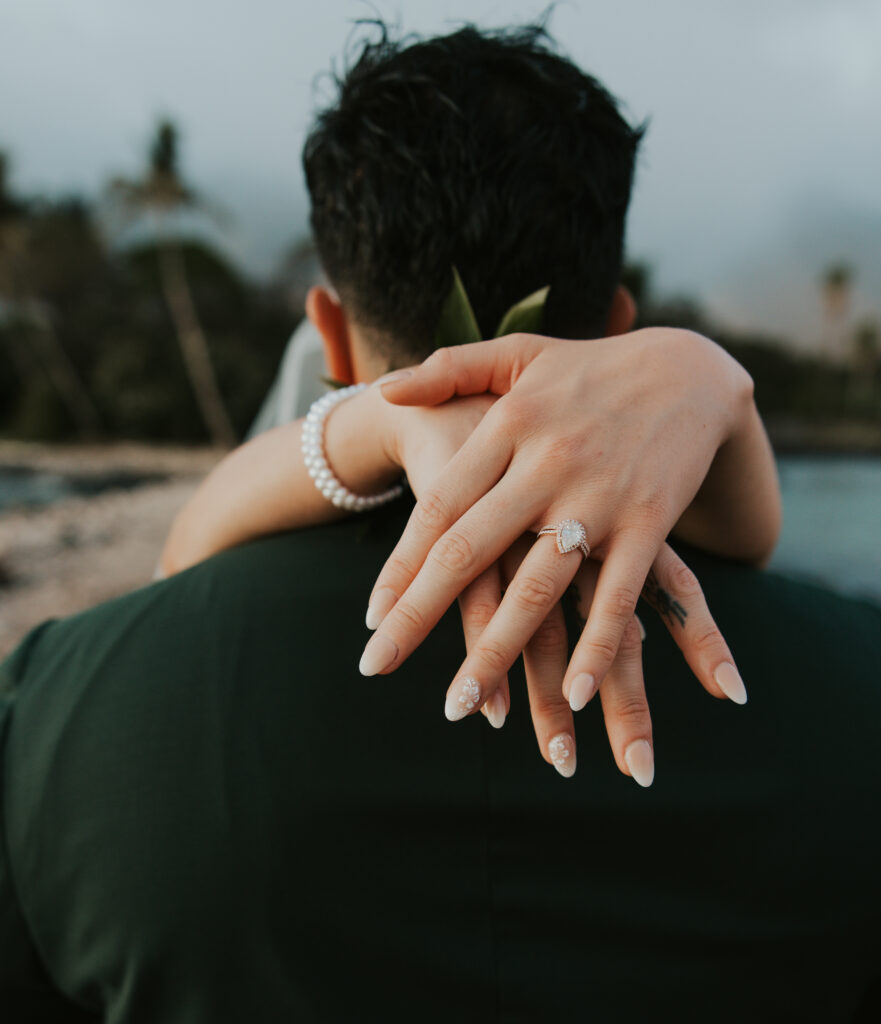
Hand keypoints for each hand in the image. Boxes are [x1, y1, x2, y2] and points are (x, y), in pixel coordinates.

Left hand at [359, 330, 752, 775]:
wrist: (693, 366)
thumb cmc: (594, 366)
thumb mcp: (518, 352)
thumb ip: (448, 369)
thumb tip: (383, 390)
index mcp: (507, 427)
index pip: (439, 508)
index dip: (401, 565)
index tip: (371, 617)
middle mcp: (546, 465)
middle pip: (469, 551)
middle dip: (418, 615)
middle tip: (375, 667)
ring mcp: (599, 497)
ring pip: (537, 585)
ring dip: (497, 650)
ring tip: (459, 703)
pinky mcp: (650, 522)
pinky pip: (619, 594)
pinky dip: (595, 645)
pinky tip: (570, 694)